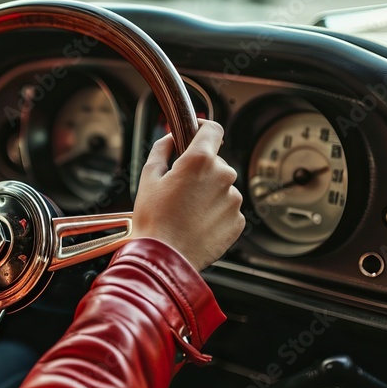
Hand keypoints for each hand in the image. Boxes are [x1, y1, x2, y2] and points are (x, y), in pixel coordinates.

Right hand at [131, 120, 244, 270]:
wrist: (165, 258)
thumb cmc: (154, 219)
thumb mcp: (149, 177)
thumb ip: (162, 149)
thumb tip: (170, 138)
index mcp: (200, 160)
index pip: (213, 129)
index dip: (201, 129)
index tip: (194, 133)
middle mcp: (223, 176)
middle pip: (215, 162)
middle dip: (200, 169)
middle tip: (180, 187)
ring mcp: (233, 200)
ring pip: (222, 186)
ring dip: (208, 192)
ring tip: (187, 211)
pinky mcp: (238, 221)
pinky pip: (227, 208)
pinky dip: (214, 212)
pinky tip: (196, 223)